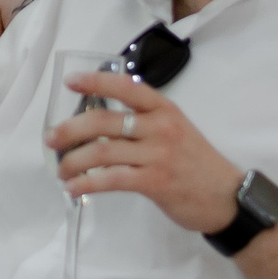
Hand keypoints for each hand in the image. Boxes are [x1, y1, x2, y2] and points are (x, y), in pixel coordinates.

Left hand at [45, 72, 243, 234]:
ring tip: (61, 170)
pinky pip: (111, 179)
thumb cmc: (196, 163)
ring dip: (73, 161)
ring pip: (102, 151)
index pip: (126, 86)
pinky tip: (74, 188)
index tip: (71, 82)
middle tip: (51, 139)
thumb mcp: (175, 130)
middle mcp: (160, 126)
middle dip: (70, 130)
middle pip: (104, 121)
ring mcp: (158, 154)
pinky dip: (86, 183)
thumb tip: (99, 123)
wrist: (226, 197)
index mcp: (164, 109)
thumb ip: (144, 122)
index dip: (96, 81)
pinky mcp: (155, 182)